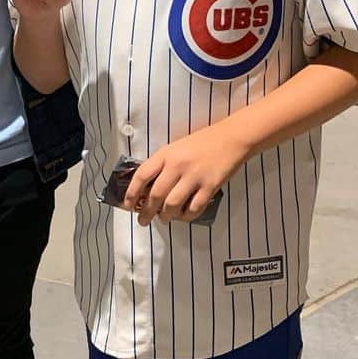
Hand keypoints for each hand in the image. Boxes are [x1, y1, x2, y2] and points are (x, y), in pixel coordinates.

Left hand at [123, 124, 248, 225]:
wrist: (230, 138)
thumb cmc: (201, 143)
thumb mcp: (175, 148)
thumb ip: (162, 165)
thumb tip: (147, 188)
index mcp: (166, 154)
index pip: (142, 175)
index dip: (131, 193)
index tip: (127, 205)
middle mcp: (177, 166)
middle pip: (156, 194)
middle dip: (146, 212)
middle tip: (143, 220)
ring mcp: (194, 177)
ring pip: (172, 204)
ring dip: (165, 216)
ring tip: (163, 219)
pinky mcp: (210, 186)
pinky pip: (194, 208)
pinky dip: (186, 216)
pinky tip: (183, 216)